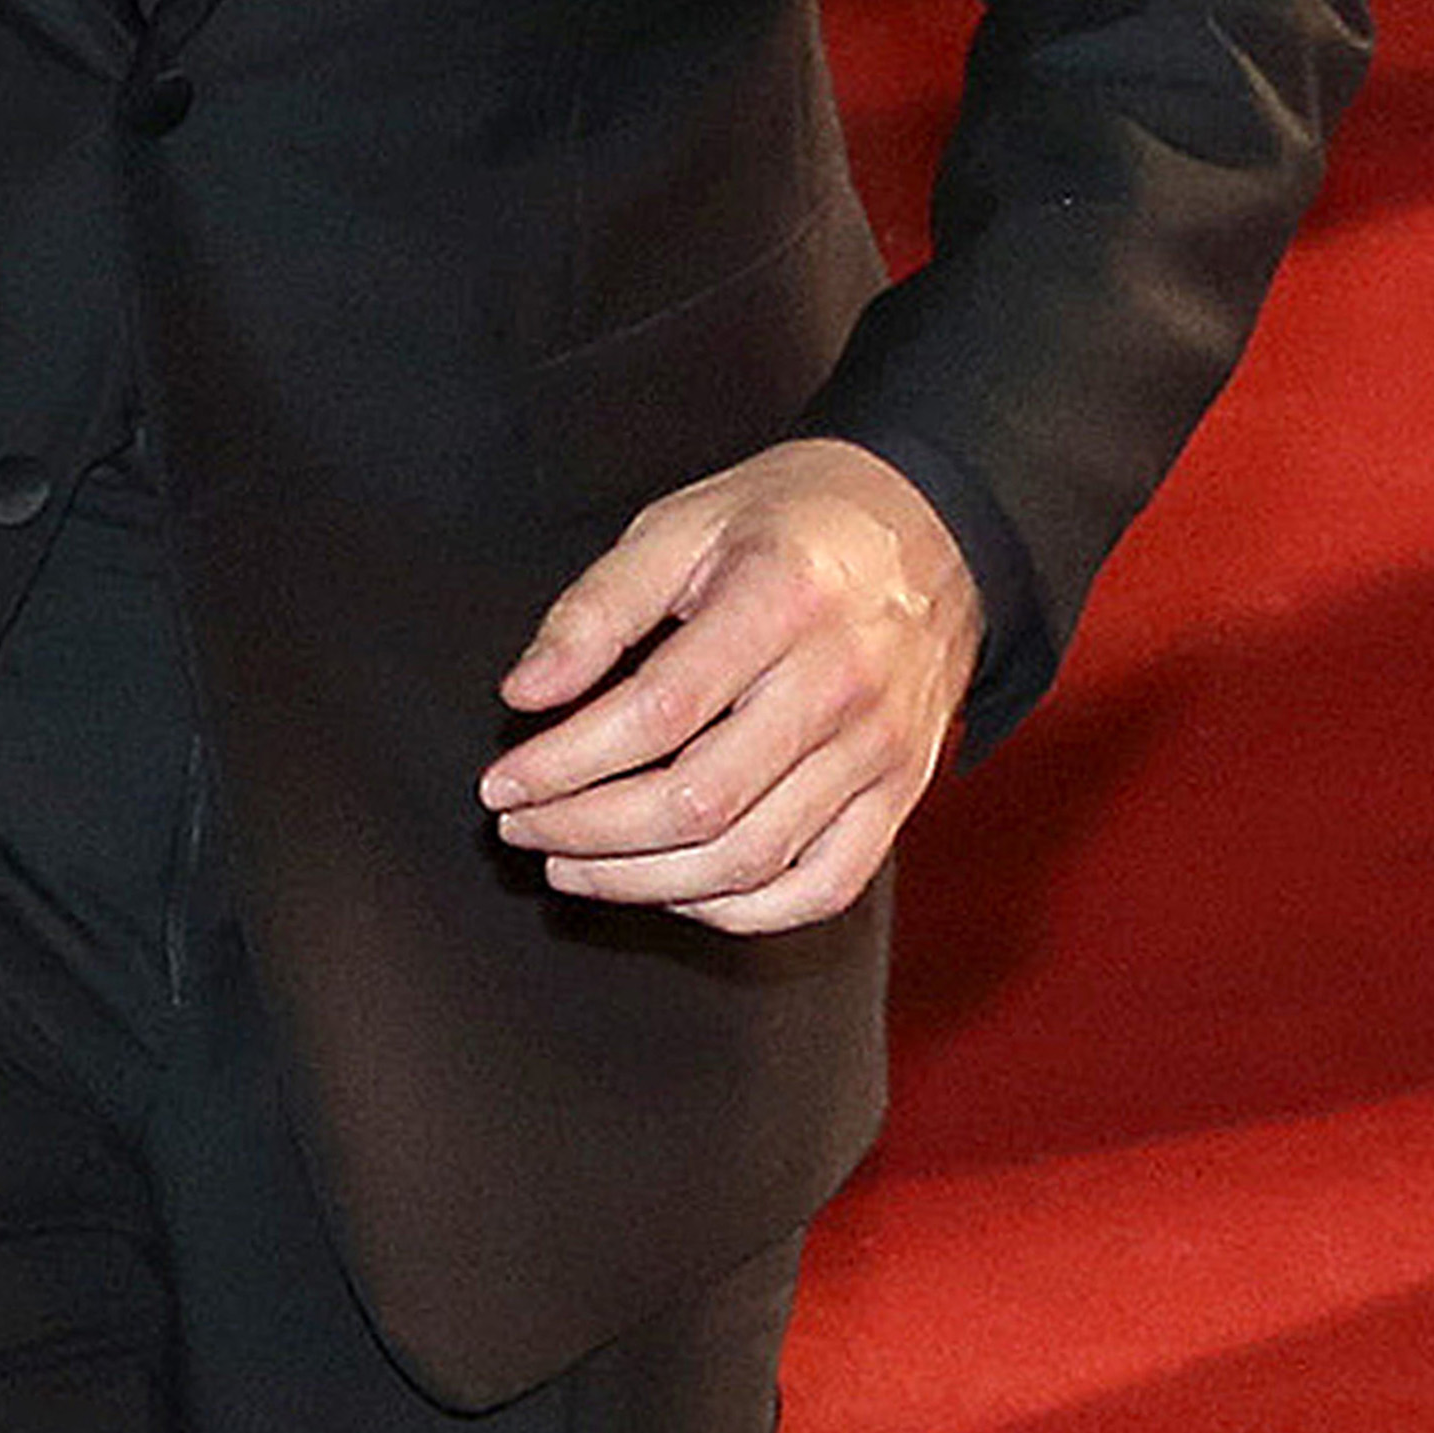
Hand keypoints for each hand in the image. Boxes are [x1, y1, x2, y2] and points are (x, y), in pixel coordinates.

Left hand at [479, 439, 981, 937]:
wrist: (932, 525)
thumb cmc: (791, 521)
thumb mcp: (682, 525)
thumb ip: (597, 608)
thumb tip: (524, 693)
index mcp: (779, 600)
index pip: (655, 714)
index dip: (563, 764)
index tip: (501, 784)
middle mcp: (839, 683)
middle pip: (698, 801)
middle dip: (586, 831)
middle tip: (521, 828)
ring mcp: (879, 748)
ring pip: (750, 859)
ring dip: (642, 881)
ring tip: (573, 864)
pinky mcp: (902, 792)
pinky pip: (821, 888)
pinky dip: (738, 911)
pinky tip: (675, 889)